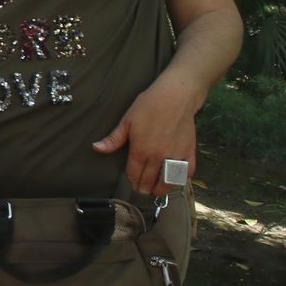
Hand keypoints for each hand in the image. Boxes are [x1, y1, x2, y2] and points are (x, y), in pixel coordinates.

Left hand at [92, 70, 200, 195]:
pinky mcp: (189, 153)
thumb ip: (113, 139)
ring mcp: (175, 156)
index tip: (132, 181)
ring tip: (156, 189)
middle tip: (142, 188)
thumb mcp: (127, 120)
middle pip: (149, 181)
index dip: (132, 180)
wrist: (176, 96)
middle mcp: (158, 157)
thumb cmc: (149, 105)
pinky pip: (187, 173)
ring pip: (168, 183)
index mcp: (140, 150)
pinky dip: (181, 179)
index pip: (134, 174)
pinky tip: (174, 178)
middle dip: (144, 187)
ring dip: (161, 189)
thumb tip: (96, 148)